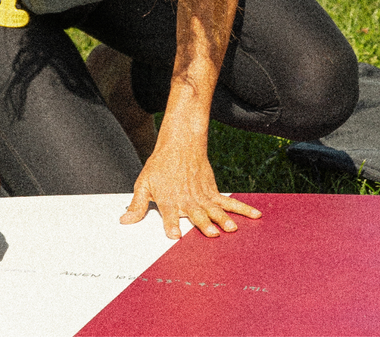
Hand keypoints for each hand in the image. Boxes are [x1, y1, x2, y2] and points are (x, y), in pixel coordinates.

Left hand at [119, 139, 260, 239]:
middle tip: (211, 233)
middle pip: (196, 214)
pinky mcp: (213, 191)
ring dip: (223, 220)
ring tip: (231, 229)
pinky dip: (242, 209)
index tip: (175, 236)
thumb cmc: (160, 165)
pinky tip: (255, 215)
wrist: (180, 143)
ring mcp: (202, 196)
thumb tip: (124, 222)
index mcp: (169, 200)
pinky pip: (229, 202)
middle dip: (204, 224)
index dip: (172, 225)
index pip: (169, 215)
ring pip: (215, 209)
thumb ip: (136, 205)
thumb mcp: (144, 183)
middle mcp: (187, 200)